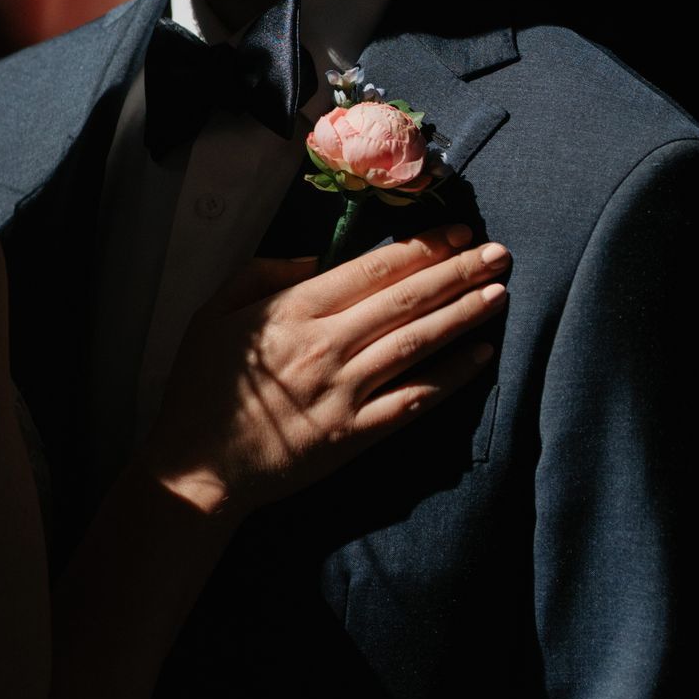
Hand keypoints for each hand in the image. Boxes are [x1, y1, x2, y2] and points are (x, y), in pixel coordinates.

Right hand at [149, 221, 509, 514]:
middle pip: (404, 300)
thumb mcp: (211, 314)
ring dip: (463, 315)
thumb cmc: (201, 388)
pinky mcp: (355, 436)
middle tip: (498, 252)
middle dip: (456, 272)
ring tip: (500, 293)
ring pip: (417, 343)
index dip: (419, 248)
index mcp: (292, 310)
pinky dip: (451, 376)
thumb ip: (260, 274)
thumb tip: (315, 256)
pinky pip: (413, 400)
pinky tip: (480, 356)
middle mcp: (326, 345)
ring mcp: (344, 392)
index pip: (370, 270)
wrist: (197, 467)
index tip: (455, 232)